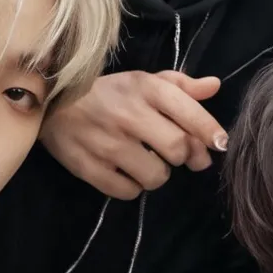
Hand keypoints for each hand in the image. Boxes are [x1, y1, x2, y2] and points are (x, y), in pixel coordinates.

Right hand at [39, 70, 226, 199]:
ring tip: (146, 161)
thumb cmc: (107, 92)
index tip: (220, 144)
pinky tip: (125, 171)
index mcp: (144, 89)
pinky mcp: (88, 168)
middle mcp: (127, 115)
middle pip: (178, 150)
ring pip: (156, 177)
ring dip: (158, 173)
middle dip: (185, 156)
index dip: (210, 132)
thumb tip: (215, 87)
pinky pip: (128, 192)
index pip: (188, 113)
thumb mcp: (143, 81)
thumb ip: (180, 85)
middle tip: (177, 154)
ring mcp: (106, 144)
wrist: (52, 103)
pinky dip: (133, 186)